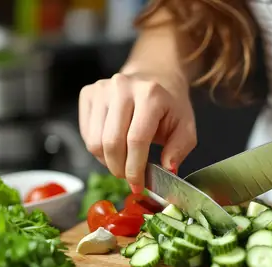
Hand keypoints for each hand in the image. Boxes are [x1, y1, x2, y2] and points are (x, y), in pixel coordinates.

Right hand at [78, 72, 196, 190]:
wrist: (154, 76)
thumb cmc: (170, 105)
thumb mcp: (185, 127)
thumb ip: (179, 149)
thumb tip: (168, 169)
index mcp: (150, 94)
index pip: (136, 140)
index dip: (135, 168)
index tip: (138, 185)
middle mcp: (122, 87)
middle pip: (112, 143)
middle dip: (120, 169)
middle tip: (130, 178)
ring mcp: (101, 88)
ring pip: (95, 142)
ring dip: (108, 162)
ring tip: (123, 163)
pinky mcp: (88, 93)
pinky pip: (86, 134)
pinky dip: (99, 151)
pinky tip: (114, 149)